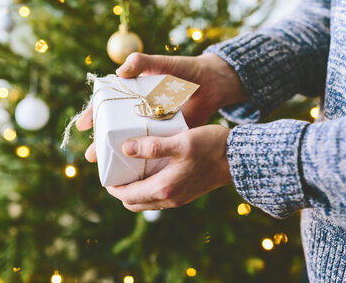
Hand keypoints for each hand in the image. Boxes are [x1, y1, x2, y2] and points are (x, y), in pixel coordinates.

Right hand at [76, 52, 247, 161]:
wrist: (211, 83)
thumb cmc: (184, 69)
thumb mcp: (162, 64)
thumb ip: (142, 62)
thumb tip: (120, 71)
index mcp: (132, 92)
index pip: (107, 103)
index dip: (94, 114)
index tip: (84, 125)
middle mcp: (138, 109)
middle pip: (114, 126)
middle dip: (101, 141)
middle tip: (91, 156)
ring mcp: (151, 123)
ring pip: (130, 139)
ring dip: (118, 152)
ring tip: (106, 166)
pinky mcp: (166, 134)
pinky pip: (150, 147)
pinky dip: (141, 157)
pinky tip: (133, 169)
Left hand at [105, 125, 231, 211]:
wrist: (239, 159)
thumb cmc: (211, 147)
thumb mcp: (181, 142)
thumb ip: (153, 146)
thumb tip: (125, 149)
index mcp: (164, 188)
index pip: (128, 197)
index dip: (113, 187)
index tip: (106, 174)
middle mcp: (170, 199)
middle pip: (135, 203)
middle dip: (122, 191)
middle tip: (117, 171)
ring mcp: (179, 198)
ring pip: (147, 202)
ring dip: (135, 191)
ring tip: (131, 169)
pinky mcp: (186, 194)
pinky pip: (159, 197)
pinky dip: (149, 189)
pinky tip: (151, 169)